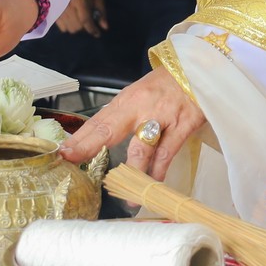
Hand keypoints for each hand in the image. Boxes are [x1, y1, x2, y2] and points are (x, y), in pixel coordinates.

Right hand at [55, 0, 106, 35]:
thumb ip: (102, 12)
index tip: (97, 34)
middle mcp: (68, 6)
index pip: (86, 20)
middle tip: (87, 21)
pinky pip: (61, 27)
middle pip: (77, 27)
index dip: (92, 29)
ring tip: (79, 19)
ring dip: (76, 27)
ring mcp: (59, 9)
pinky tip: (71, 19)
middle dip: (84, 27)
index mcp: (80, 1)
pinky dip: (68, 26)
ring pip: (69, 28)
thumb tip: (105, 27)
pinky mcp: (54, 11)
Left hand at [59, 69, 207, 179]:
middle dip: (89, 146)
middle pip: (110, 129)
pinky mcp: (183, 124)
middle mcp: (140, 107)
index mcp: (128, 100)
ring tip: (127, 196)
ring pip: (141, 147)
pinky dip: (159, 170)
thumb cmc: (169, 84)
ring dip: (132, 172)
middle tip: (72, 161)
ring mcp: (162, 117)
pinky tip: (153, 184)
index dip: (80, 137)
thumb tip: (103, 138)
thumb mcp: (142, 94)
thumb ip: (125, 116)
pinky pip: (167, 152)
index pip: (99, 121)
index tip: (63, 152)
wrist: (201, 69)